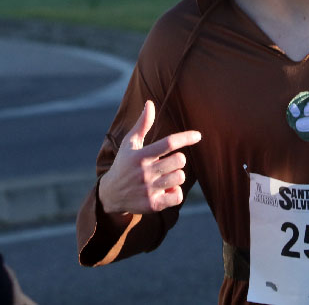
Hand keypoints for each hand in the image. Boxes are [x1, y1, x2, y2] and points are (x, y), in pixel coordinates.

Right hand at [98, 100, 202, 214]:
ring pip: (180, 177)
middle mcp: (144, 172)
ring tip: (164, 176)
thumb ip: (142, 124)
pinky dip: (176, 192)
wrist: (111, 194)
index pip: (168, 143)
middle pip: (179, 160)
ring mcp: (149, 189)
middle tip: (167, 162)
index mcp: (140, 156)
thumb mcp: (130, 143)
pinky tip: (166, 190)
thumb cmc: (124, 164)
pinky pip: (178, 196)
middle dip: (177, 160)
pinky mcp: (153, 205)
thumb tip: (150, 103)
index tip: (198, 135)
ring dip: (176, 175)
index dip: (186, 137)